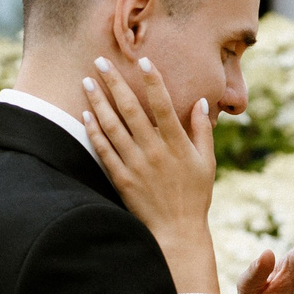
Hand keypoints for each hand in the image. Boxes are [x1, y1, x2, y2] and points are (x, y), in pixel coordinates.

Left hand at [78, 57, 219, 288]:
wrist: (177, 233)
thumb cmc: (195, 197)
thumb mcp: (207, 163)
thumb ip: (202, 131)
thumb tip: (200, 102)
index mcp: (177, 144)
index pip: (163, 105)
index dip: (153, 81)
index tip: (143, 60)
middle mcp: (155, 151)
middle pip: (131, 109)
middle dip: (115, 82)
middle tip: (101, 61)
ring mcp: (136, 165)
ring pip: (113, 126)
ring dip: (98, 101)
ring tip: (87, 81)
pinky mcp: (121, 180)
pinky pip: (104, 151)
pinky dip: (94, 132)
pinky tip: (86, 115)